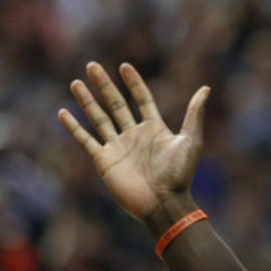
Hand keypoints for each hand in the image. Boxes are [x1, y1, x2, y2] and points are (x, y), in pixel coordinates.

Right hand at [57, 62, 209, 220]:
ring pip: (98, 118)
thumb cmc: (180, 175)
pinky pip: (86, 140)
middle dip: (104, 85)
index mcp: (154, 128)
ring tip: (75, 83)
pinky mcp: (104, 161)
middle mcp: (133, 135)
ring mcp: (117, 147)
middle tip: (91, 66)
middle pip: (115, 104)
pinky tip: (63, 112)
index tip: (124, 66)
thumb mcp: (190, 141)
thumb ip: (194, 114)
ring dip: (87, 101)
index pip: (141, 99)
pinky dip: (74, 127)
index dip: (133, 83)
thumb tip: (206, 89)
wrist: (163, 204)